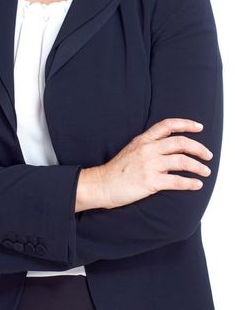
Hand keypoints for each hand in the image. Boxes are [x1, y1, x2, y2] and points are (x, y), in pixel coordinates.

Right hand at [76, 118, 210, 211]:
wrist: (101, 185)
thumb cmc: (116, 171)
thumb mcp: (131, 151)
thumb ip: (150, 148)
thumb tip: (171, 153)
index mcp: (142, 140)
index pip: (167, 125)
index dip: (186, 124)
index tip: (199, 127)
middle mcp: (147, 150)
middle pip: (181, 143)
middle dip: (199, 148)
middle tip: (207, 155)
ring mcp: (149, 165)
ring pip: (183, 162)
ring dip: (199, 167)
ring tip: (205, 171)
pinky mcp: (151, 181)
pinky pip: (178, 181)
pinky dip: (191, 183)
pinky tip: (196, 184)